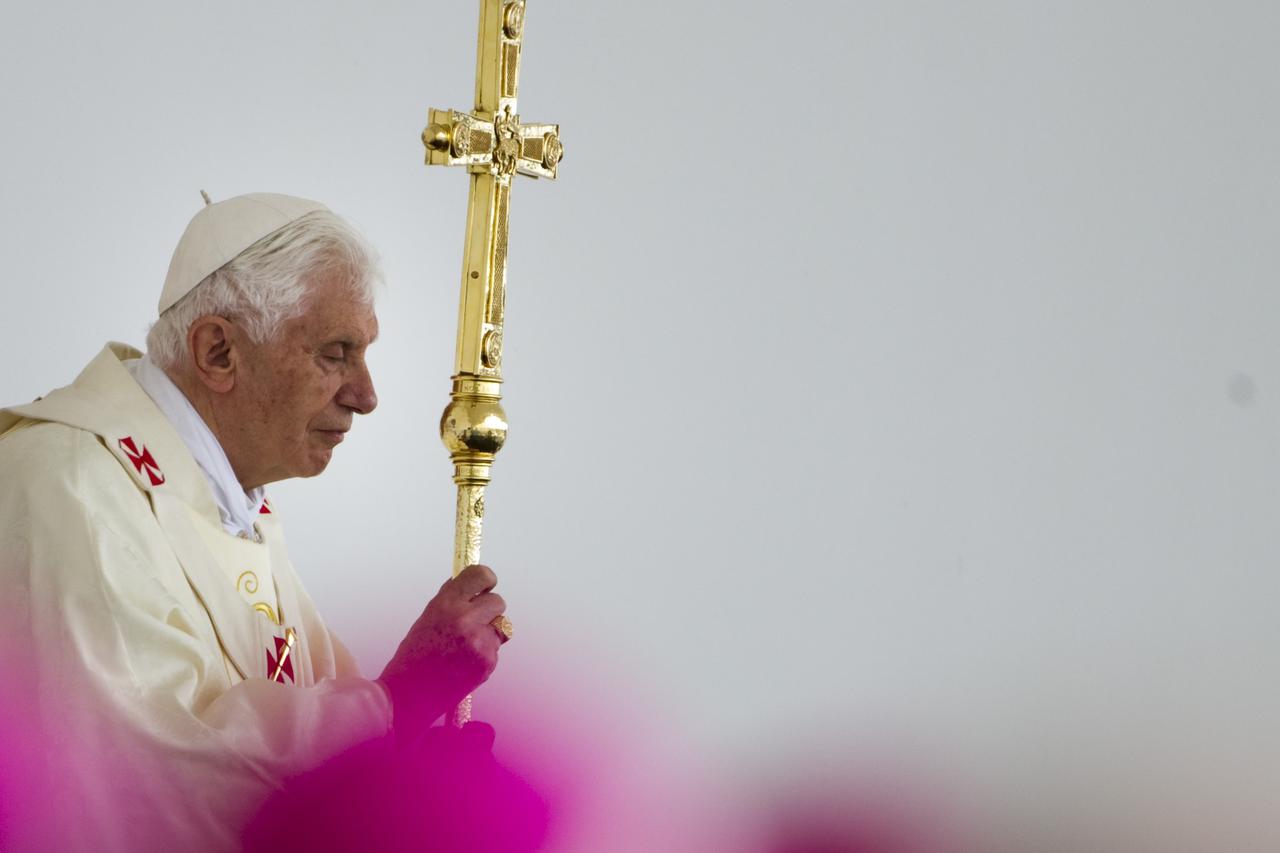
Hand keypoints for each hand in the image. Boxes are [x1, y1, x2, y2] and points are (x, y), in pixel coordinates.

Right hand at [377, 564, 506, 733]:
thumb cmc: (414, 657)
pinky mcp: (487, 661)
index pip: (480, 575)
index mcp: (446, 603)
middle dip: (489, 611)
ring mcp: (478, 641)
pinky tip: (464, 664)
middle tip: (475, 622)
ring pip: (501, 626)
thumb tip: (474, 585)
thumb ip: (452, 600)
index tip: (486, 585)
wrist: (408, 695)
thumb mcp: (429, 618)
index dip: (486, 579)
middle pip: (498, 602)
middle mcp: (464, 618)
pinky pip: (495, 649)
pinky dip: (485, 655)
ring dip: (489, 633)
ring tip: (466, 647)